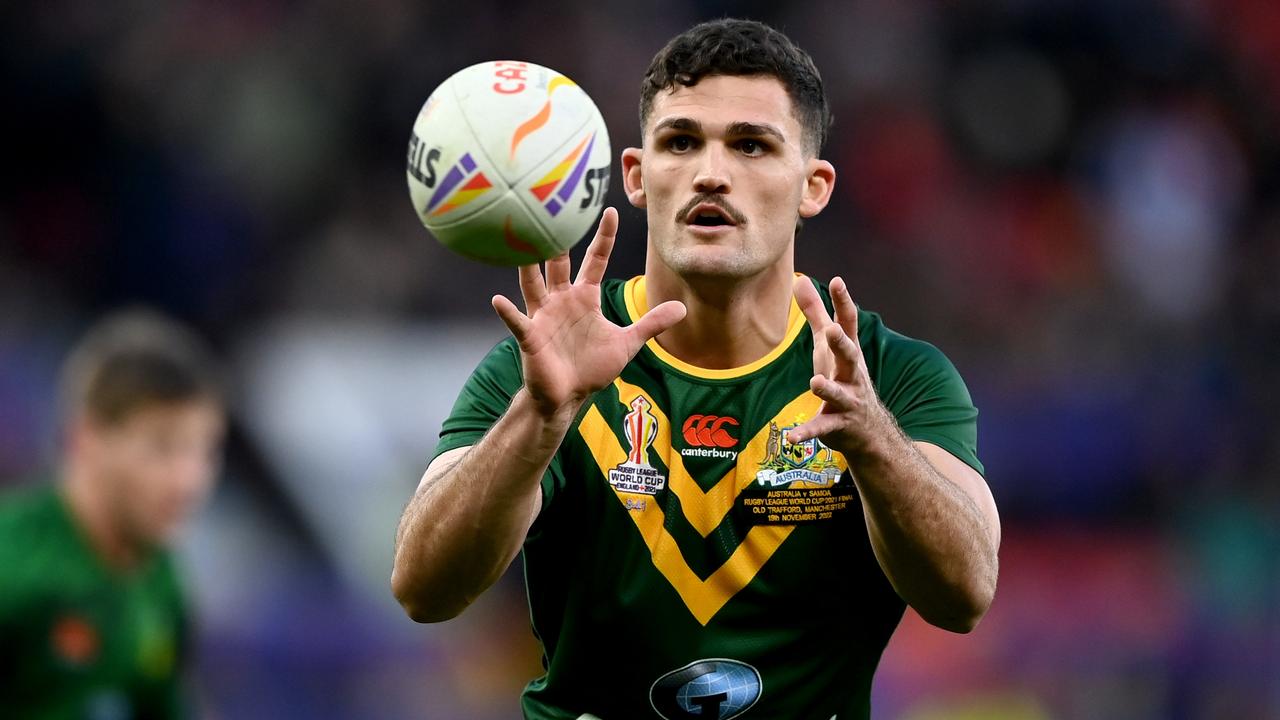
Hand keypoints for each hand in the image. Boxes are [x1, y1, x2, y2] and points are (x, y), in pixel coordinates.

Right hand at [492, 208, 686, 418]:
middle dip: (558, 239)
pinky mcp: (531, 337)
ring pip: (533, 284)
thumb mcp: (627, 343)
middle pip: (559, 263)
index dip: (603, 237)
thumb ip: (651, 324)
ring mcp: (544, 316)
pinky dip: (508, 312)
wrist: (568, 397)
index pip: (595, 259)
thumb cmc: (592, 368)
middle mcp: (561, 300)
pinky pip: (518, 321)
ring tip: (519, 243)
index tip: (610, 211)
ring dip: (528, 266)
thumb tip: (682, 308)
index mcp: (585, 297)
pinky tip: (499, 301)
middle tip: (553, 210)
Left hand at [788, 276, 892, 453]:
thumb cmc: (843, 377)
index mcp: (848, 352)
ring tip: (816, 381)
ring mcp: (846, 400)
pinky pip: (820, 428)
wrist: (868, 430)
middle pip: (849, 355)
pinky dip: (806, 432)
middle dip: (842, 344)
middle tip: (833, 330)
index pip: (848, 323)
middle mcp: (852, 374)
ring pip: (838, 393)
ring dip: (827, 388)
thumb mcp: (828, 345)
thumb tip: (799, 279)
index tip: (838, 281)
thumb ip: (815, 313)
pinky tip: (791, 436)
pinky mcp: (836, 424)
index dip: (843, 302)